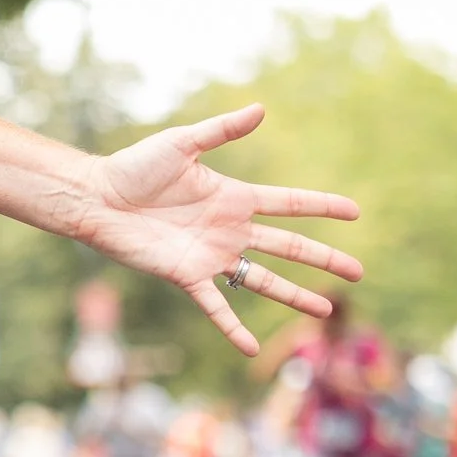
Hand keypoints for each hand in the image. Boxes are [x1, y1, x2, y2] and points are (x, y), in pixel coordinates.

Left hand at [78, 103, 359, 355]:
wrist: (97, 197)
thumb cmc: (134, 167)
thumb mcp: (181, 144)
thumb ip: (221, 131)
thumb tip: (261, 109)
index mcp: (233, 197)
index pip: (289, 204)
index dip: (322, 206)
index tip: (355, 212)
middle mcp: (228, 229)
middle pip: (288, 246)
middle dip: (323, 258)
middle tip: (358, 271)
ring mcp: (210, 255)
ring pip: (262, 279)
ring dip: (293, 295)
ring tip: (324, 310)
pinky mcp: (186, 275)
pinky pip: (216, 306)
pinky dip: (233, 328)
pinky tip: (251, 348)